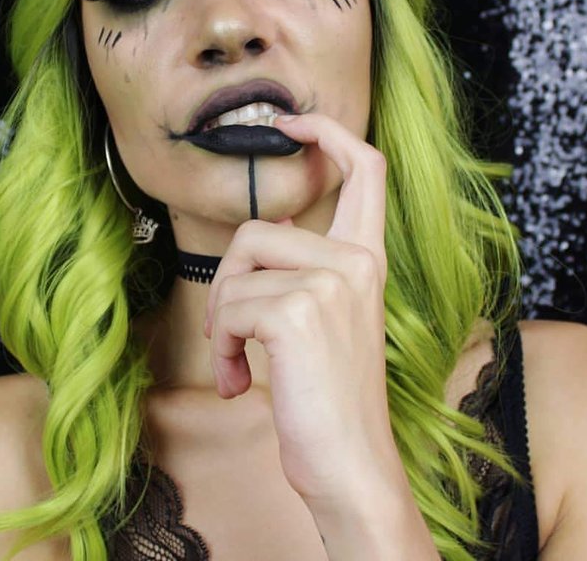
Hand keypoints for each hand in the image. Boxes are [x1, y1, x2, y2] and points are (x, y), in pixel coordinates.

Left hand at [204, 112, 400, 505]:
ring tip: (236, 365)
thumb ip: (306, 269)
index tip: (290, 122)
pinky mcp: (299, 312)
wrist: (350, 465)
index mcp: (366, 259)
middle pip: (258, 228)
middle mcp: (356, 262)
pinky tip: (240, 383)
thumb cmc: (329, 395)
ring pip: (237, 271)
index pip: (365, 170)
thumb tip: (264, 232)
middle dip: (227, 282)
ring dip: (221, 324)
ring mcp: (332, 284)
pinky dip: (221, 348)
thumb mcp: (328, 320)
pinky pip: (230, 309)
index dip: (328, 133)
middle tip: (231, 334)